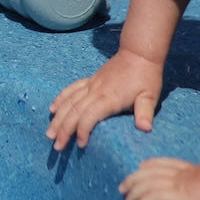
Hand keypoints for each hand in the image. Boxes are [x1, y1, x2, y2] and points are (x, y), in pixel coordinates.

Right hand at [46, 49, 162, 150]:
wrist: (138, 53)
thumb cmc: (146, 76)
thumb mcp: (150, 96)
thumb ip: (145, 112)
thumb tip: (145, 129)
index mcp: (109, 98)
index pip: (89, 116)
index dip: (82, 131)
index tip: (81, 145)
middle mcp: (95, 91)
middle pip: (74, 111)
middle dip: (63, 129)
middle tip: (56, 146)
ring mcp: (91, 85)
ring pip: (69, 102)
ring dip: (58, 118)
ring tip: (49, 133)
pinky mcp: (90, 80)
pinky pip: (71, 90)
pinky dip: (60, 99)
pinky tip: (53, 109)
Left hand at [119, 158, 199, 199]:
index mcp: (194, 169)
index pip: (164, 163)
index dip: (149, 166)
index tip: (139, 170)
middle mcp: (182, 174)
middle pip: (148, 172)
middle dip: (132, 181)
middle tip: (122, 190)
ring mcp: (178, 184)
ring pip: (144, 186)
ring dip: (131, 198)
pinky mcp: (177, 195)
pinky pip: (149, 199)